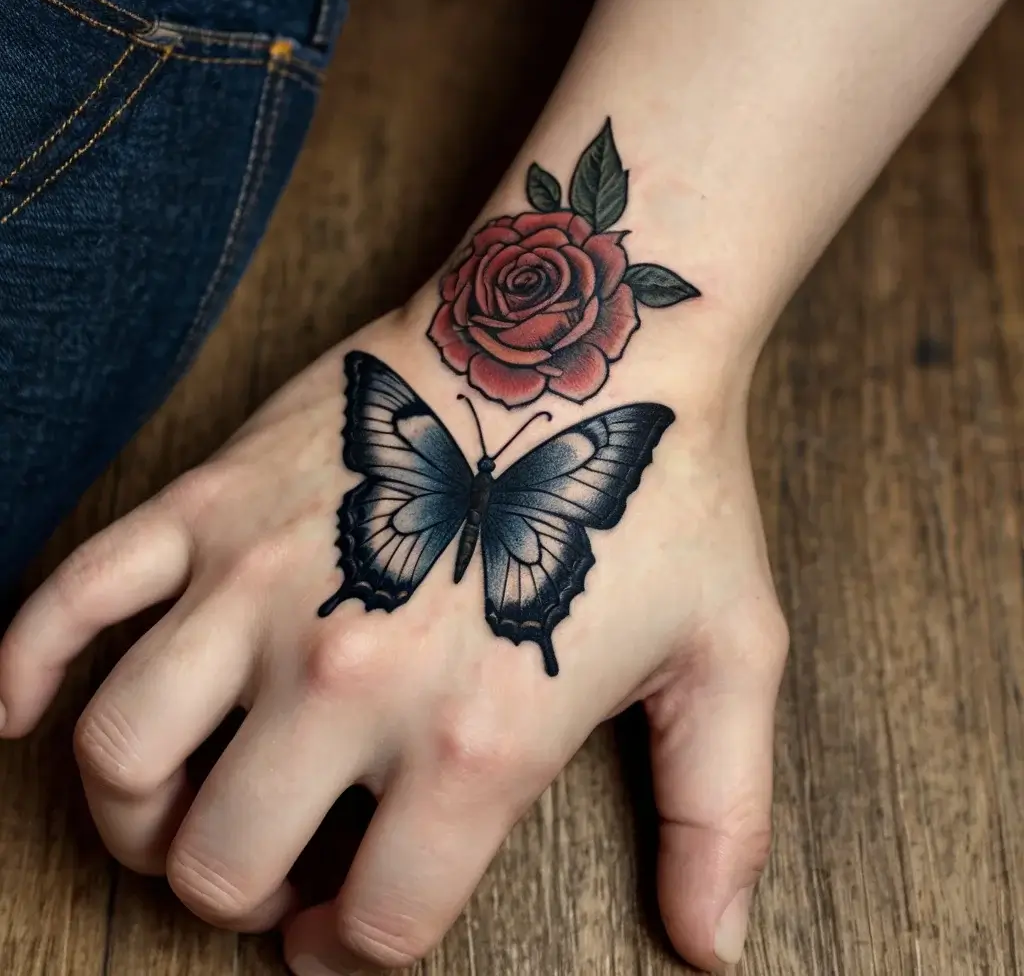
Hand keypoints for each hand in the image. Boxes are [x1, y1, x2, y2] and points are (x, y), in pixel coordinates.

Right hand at [0, 301, 786, 974]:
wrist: (579, 334)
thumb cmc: (654, 487)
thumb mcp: (728, 654)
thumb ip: (721, 817)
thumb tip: (710, 948)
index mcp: (477, 735)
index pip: (379, 921)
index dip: (359, 951)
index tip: (354, 929)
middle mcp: (351, 671)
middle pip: (224, 860)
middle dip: (240, 894)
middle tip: (273, 872)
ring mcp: (264, 580)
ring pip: (121, 753)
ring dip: (134, 812)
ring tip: (183, 804)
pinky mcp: (214, 500)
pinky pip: (69, 595)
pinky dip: (25, 665)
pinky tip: (29, 707)